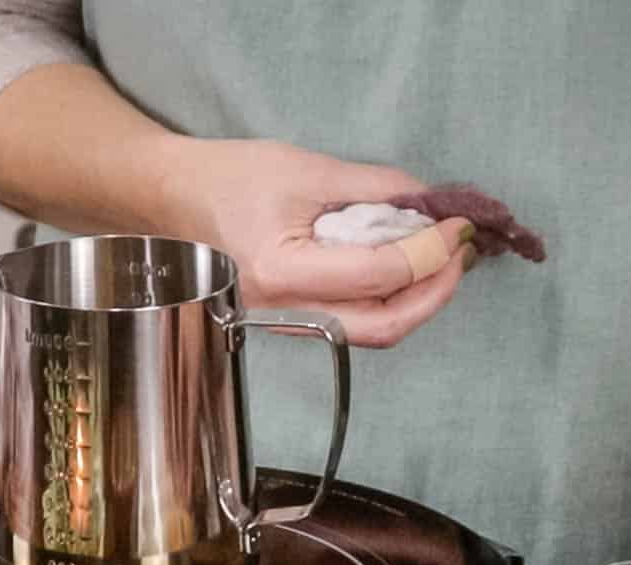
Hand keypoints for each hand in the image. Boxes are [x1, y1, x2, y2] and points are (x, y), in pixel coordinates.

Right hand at [161, 138, 475, 347]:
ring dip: (418, 300)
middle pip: (384, 326)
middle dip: (435, 293)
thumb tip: (428, 204)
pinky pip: (354, 322)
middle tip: (461, 254)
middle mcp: (285, 311)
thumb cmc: (228, 178)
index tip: (457, 224)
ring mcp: (287, 325)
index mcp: (283, 271)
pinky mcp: (293, 321)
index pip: (380, 274)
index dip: (430, 252)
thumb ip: (372, 188)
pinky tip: (408, 270)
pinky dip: (391, 299)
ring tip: (443, 260)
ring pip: (373, 331)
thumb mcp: (304, 168)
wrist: (168, 200)